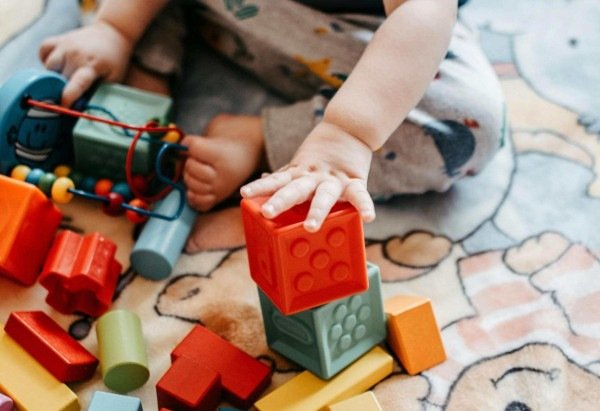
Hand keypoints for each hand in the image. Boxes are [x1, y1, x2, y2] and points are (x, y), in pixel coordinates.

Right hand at [39, 21, 133, 106]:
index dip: (68, 97)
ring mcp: (65, 45)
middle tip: (71, 93)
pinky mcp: (58, 39)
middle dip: (62, 89)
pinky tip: (58, 64)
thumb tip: (81, 108)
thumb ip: (98, 92)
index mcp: (91, 66)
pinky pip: (43, 51)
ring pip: (48, 67)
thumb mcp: (113, 78)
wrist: (112, 33)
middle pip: (59, 78)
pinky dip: (46, 59)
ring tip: (67, 77)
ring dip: (54, 75)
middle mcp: (75, 54)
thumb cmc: (114, 60)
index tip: (63, 107)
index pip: (77, 84)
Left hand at [240, 121, 375, 231]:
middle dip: (281, 201)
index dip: (260, 187)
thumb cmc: (323, 151)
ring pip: (324, 196)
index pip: (276, 181)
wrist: (350, 127)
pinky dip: (365, 206)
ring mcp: (334, 180)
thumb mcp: (301, 162)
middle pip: (294, 189)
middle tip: (267, 212)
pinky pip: (360, 196)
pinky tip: (369, 218)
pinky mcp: (354, 181)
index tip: (245, 194)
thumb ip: (285, 174)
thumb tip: (266, 179)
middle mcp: (314, 177)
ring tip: (311, 227)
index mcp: (299, 173)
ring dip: (317, 210)